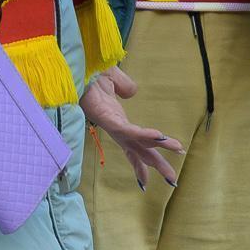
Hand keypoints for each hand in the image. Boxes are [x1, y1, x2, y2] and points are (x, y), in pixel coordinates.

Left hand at [80, 66, 184, 188]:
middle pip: (139, 150)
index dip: (142, 159)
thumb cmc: (89, 74)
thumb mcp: (113, 80)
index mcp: (116, 120)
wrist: (76, 67)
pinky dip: (143, 135)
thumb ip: (125, 86)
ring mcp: (111, 124)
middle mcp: (115, 127)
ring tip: (173, 165)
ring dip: (156, 155)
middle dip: (156, 166)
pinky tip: (159, 137)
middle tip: (173, 182)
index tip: (148, 180)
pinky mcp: (107, 118)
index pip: (132, 144)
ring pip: (137, 144)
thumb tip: (132, 93)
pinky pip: (129, 130)